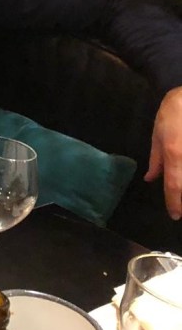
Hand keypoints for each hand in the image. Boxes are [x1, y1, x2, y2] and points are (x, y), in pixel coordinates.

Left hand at [145, 85, 181, 219]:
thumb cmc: (171, 114)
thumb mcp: (158, 136)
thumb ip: (156, 160)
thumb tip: (151, 179)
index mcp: (174, 153)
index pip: (174, 184)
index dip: (175, 202)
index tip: (175, 215)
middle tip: (180, 205)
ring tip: (179, 191)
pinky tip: (181, 175)